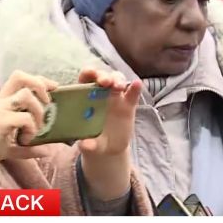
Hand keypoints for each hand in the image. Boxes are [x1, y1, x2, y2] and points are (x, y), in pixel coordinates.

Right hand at [0, 71, 56, 166]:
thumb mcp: (10, 146)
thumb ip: (28, 147)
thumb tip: (47, 150)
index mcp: (0, 102)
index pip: (20, 78)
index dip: (39, 80)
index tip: (52, 89)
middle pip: (22, 77)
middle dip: (41, 86)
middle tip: (47, 104)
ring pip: (26, 95)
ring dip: (38, 111)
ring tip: (35, 129)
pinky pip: (25, 118)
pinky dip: (31, 129)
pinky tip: (25, 140)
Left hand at [76, 68, 142, 200]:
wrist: (109, 149)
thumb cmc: (93, 141)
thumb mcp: (89, 145)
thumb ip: (87, 144)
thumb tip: (84, 145)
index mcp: (86, 96)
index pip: (86, 78)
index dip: (88, 73)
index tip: (91, 74)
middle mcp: (101, 92)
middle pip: (103, 76)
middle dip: (104, 76)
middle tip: (105, 82)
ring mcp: (116, 97)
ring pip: (117, 80)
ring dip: (117, 79)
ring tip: (118, 86)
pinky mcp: (128, 104)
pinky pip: (132, 93)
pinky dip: (135, 88)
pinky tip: (137, 84)